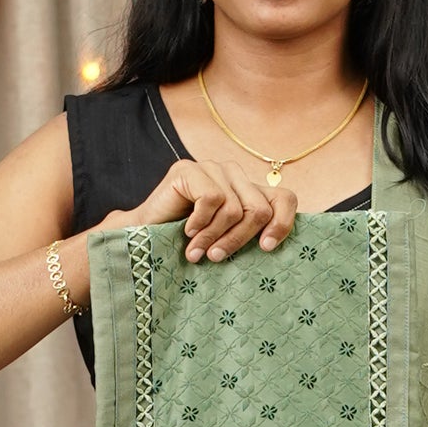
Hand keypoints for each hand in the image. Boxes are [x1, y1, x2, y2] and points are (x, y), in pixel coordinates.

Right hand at [124, 156, 297, 261]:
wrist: (142, 238)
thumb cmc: (187, 246)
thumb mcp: (228, 242)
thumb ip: (251, 237)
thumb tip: (276, 247)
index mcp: (248, 190)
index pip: (285, 198)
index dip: (283, 223)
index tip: (266, 249)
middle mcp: (233, 174)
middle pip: (259, 208)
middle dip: (240, 239)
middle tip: (218, 258)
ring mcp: (211, 168)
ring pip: (235, 208)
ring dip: (215, 237)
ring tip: (198, 253)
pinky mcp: (188, 169)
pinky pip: (211, 199)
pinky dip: (200, 222)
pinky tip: (187, 232)